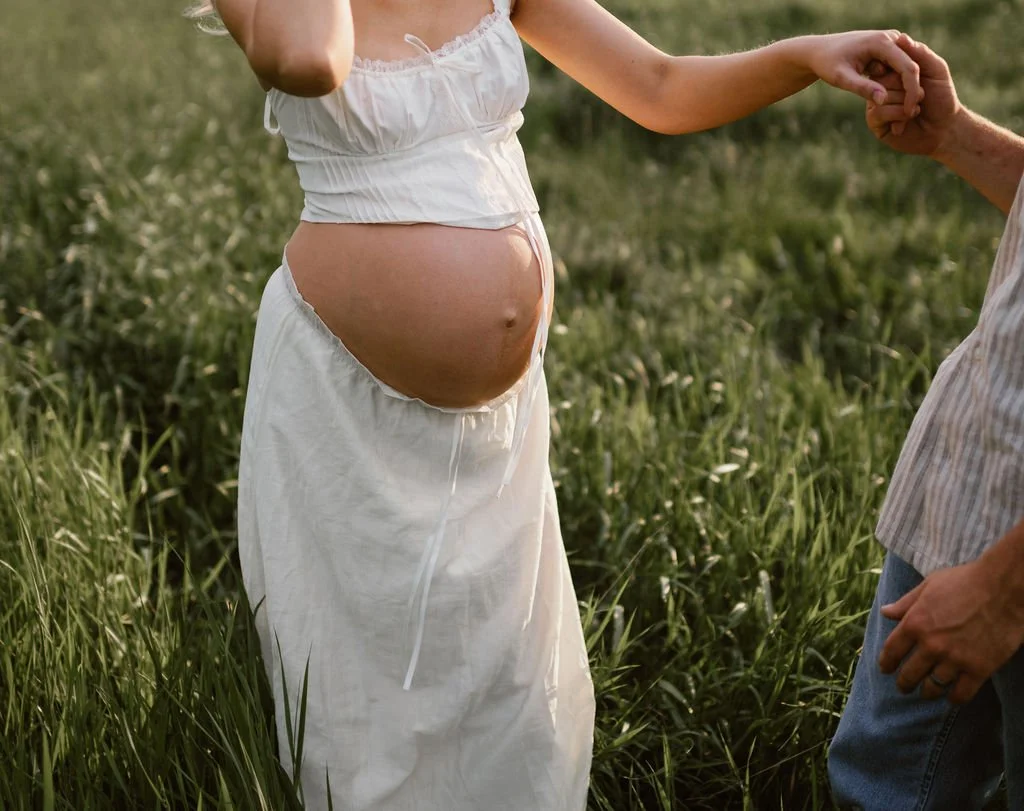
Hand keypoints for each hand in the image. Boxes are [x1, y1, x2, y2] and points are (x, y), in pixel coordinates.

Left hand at [805, 30, 922, 115]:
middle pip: (912, 67)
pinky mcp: (889, 50)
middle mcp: (891, 38)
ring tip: (904, 114)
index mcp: (882, 42)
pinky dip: (899, 86)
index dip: (911, 90)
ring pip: (908, 68)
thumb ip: (862, 88)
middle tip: (910, 115)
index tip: (909, 111)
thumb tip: (883, 100)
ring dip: (908, 90)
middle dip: (913, 92)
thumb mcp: (841, 78)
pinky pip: (900, 69)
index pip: (907, 67)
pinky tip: (896, 104)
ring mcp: (891, 42)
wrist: (820, 51)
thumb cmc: (827, 63)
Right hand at [866, 34, 961, 155]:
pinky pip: (879, 112)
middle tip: (922, 98)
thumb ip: (920, 53)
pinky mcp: (875, 122)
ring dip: (906, 105)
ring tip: (915, 112)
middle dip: (908, 90)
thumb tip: (901, 37)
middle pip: (882, 80)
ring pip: (881, 96)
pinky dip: (899, 116)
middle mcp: (882, 86)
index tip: (919, 79)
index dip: (904, 71)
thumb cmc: (942, 98)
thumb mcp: (936, 70)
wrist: (944, 129)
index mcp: (894, 72)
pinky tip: (905, 124)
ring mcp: (876, 104)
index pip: (887, 62)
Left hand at [878, 558, 1023, 703]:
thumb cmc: (965, 581)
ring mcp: (955, 659)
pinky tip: (952, 697)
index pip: (892, 651)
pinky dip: (954, 699)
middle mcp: (931, 645)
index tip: (885, 669)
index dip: (886, 663)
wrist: (1004, 588)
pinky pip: (961, 694)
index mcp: (915, 623)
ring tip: (926, 693)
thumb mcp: (929, 586)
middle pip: (909, 674)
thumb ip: (905, 603)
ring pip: (933, 687)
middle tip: (904, 687)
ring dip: (927, 692)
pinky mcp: (979, 669)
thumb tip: (885, 612)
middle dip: (904, 683)